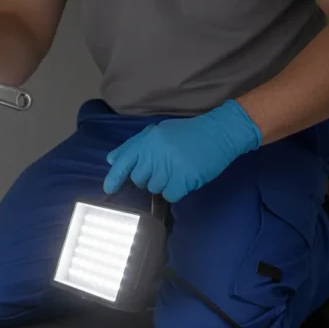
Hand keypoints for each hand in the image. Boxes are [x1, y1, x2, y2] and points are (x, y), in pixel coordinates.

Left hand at [103, 100, 262, 201]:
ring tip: (176, 171)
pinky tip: (184, 180)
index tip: (108, 189)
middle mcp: (156, 153)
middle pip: (138, 179)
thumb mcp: (158, 131)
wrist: (220, 133)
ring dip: (163, 184)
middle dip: (147, 178)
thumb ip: (133, 146)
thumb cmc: (187, 133)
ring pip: (154, 189)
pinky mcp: (184, 179)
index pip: (124, 161)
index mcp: (148, 140)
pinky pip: (169, 196)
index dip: (114, 177)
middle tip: (163, 169)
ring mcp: (170, 167)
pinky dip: (175, 192)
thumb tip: (111, 160)